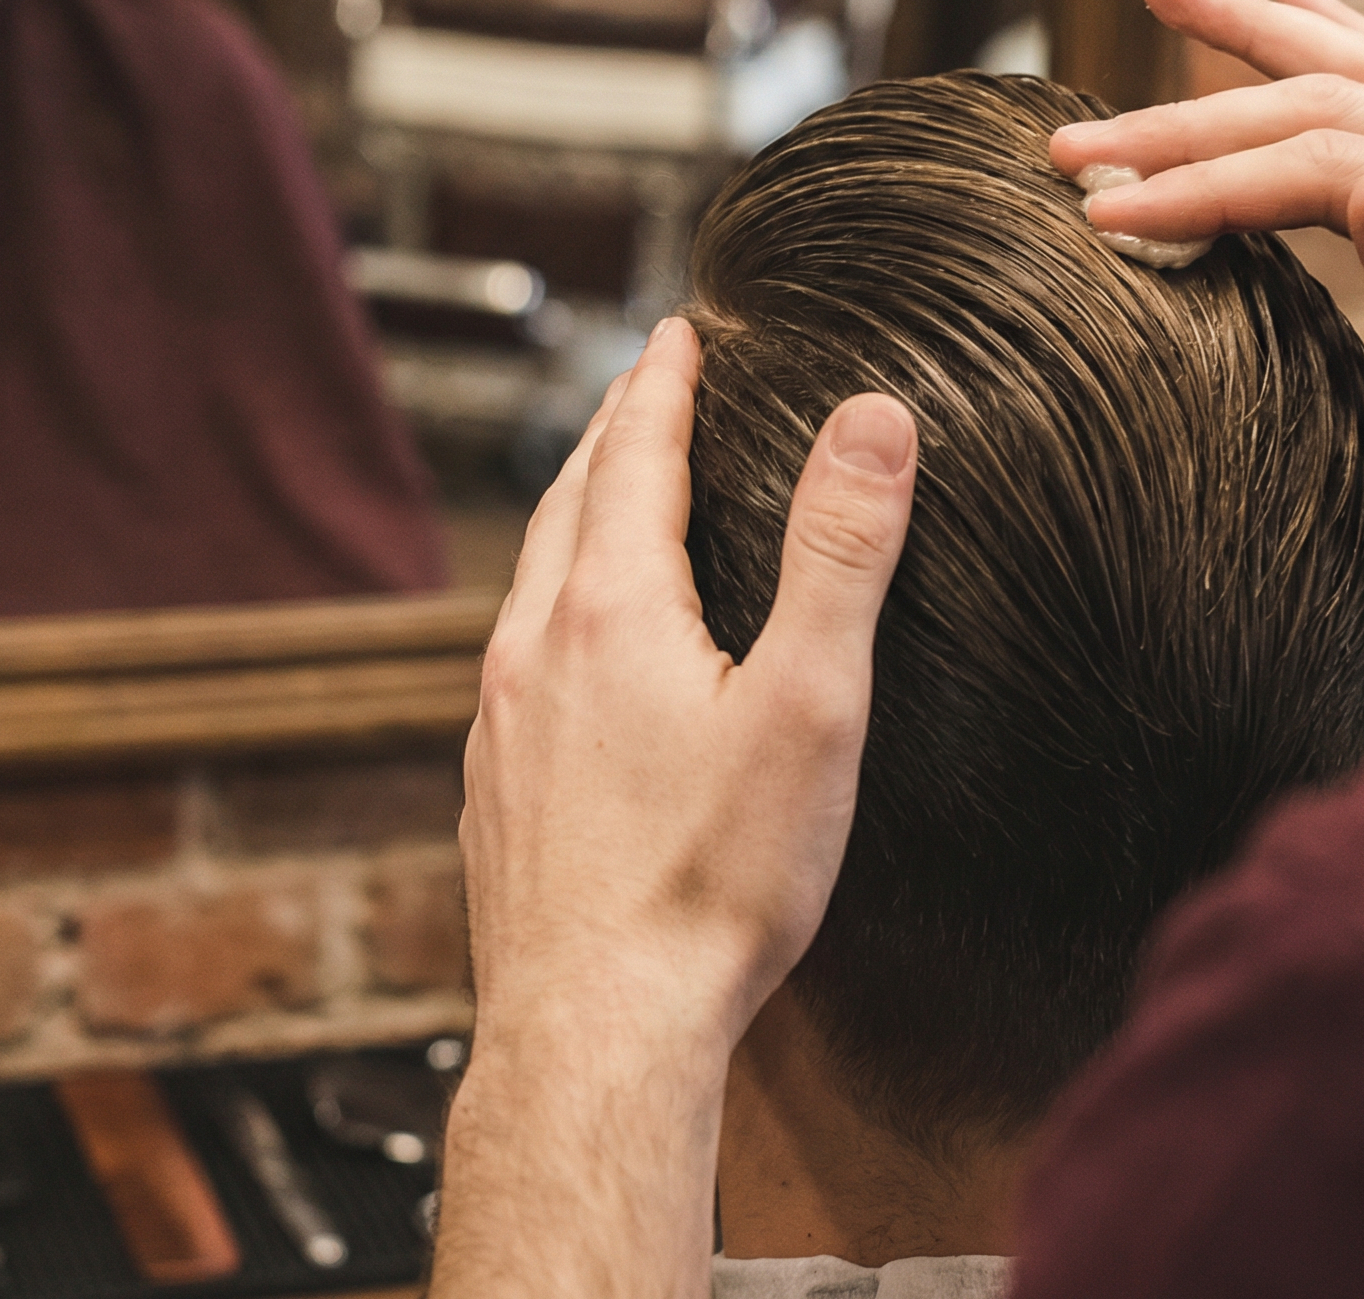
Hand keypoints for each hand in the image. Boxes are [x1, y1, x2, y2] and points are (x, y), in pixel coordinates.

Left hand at [462, 317, 917, 1052]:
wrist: (595, 1034)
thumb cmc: (713, 880)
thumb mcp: (807, 704)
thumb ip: (840, 553)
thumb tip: (872, 418)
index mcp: (608, 608)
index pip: (634, 454)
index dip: (663, 383)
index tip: (676, 330)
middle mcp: (533, 645)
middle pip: (569, 499)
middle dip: (612, 430)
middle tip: (643, 384)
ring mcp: (498, 718)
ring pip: (531, 576)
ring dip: (574, 511)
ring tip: (605, 490)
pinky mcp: (491, 786)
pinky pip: (514, 653)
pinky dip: (550, 600)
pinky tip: (570, 642)